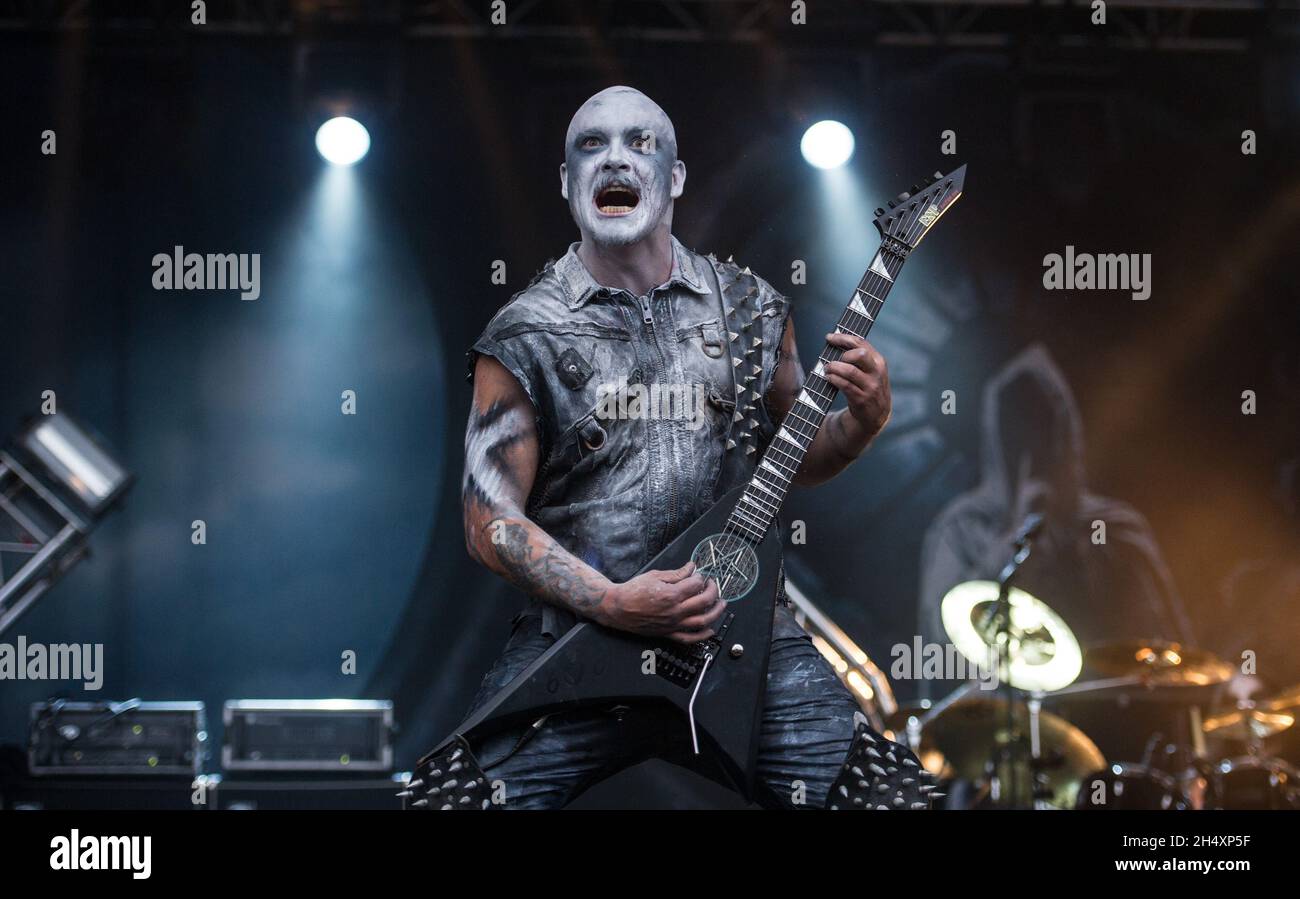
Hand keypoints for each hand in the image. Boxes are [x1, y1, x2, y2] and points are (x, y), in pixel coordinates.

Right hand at [599, 561, 723, 643]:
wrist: (617, 608)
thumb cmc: (633, 591)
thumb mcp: (655, 576)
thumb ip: (676, 573)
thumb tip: (691, 568)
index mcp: (671, 594)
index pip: (696, 584)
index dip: (701, 577)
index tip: (700, 575)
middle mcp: (674, 611)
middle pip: (704, 601)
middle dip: (713, 590)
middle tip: (713, 585)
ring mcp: (673, 624)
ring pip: (702, 621)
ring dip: (716, 612)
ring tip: (721, 605)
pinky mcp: (668, 633)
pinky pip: (689, 638)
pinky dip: (702, 636)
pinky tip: (710, 630)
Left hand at [823, 332, 890, 441]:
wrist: (876, 415)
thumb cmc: (868, 387)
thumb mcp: (871, 371)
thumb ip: (859, 358)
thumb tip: (835, 341)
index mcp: (879, 361)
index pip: (861, 343)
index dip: (843, 338)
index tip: (829, 337)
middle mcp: (877, 372)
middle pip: (860, 354)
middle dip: (843, 355)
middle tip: (833, 360)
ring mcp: (870, 386)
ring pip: (850, 371)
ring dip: (834, 368)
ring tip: (827, 369)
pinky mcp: (861, 399)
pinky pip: (845, 385)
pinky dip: (834, 379)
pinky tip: (828, 378)